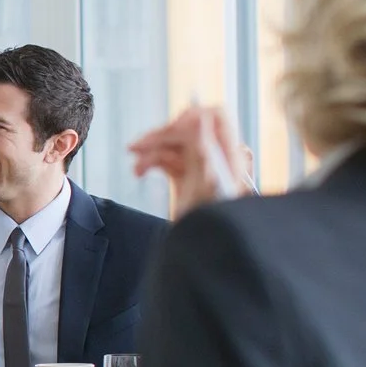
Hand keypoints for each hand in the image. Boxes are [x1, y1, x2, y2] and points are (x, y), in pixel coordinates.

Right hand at [127, 103, 254, 218]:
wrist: (203, 249)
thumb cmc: (209, 225)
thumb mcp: (207, 185)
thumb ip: (204, 148)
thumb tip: (199, 117)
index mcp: (228, 154)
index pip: (214, 117)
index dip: (190, 118)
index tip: (170, 130)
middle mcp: (216, 158)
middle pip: (188, 129)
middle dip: (161, 136)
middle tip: (137, 147)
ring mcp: (201, 167)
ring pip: (173, 144)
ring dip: (150, 151)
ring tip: (137, 167)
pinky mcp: (187, 177)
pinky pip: (167, 159)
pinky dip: (151, 162)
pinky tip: (141, 171)